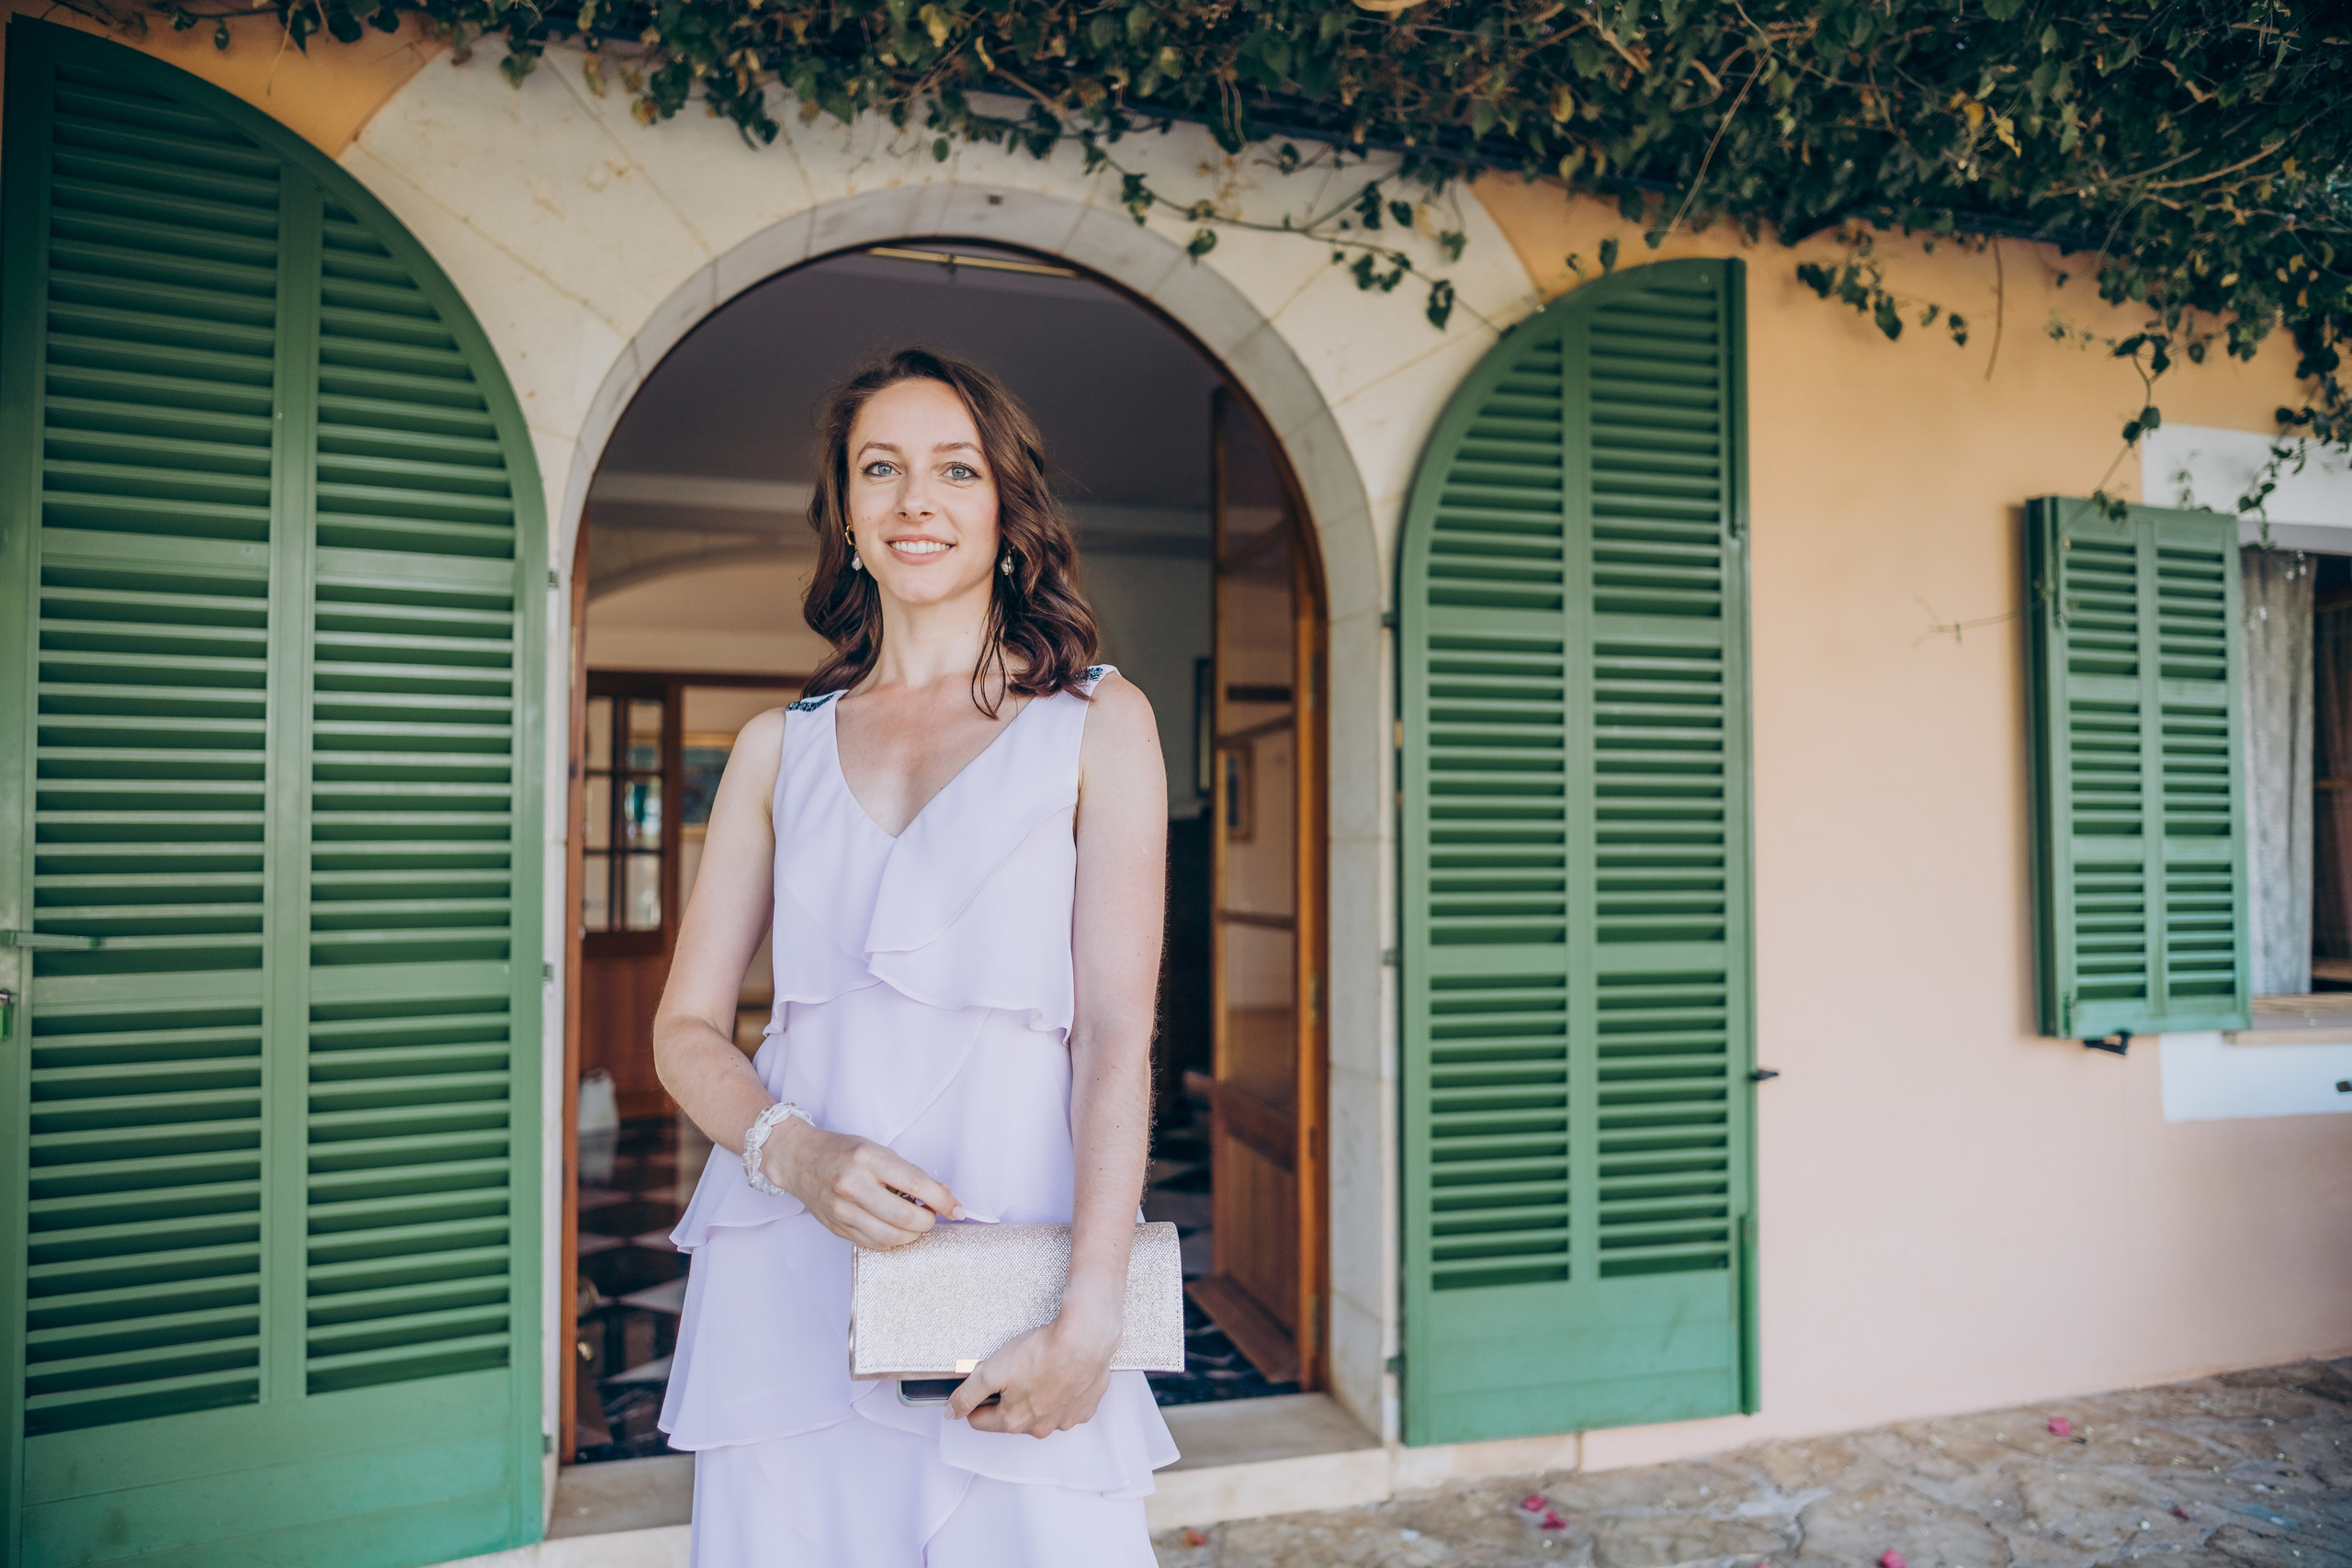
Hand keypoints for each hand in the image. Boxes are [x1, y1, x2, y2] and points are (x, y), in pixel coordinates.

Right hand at [761, 1117, 962, 1248]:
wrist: (798, 1159)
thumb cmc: (842, 1151)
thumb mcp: (878, 1150)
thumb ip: (909, 1173)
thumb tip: (943, 1193)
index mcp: (866, 1158)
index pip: (915, 1184)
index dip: (943, 1201)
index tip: (957, 1209)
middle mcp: (851, 1185)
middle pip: (903, 1218)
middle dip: (928, 1222)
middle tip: (932, 1217)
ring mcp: (841, 1210)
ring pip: (889, 1237)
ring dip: (912, 1235)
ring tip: (916, 1224)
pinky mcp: (836, 1227)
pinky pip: (873, 1244)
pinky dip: (893, 1241)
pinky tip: (896, 1230)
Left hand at [948, 1278, 1120, 1437]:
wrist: (1084, 1338)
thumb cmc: (1041, 1352)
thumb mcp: (991, 1371)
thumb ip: (967, 1395)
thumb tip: (951, 1413)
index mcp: (1015, 1421)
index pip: (981, 1421)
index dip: (975, 1402)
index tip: (981, 1385)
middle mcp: (1041, 1428)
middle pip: (1013, 1418)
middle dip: (1008, 1398)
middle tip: (1013, 1370)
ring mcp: (1065, 1419)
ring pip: (1041, 1413)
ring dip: (1037, 1397)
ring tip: (1040, 1369)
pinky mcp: (1085, 1407)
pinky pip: (1067, 1406)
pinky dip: (1062, 1393)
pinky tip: (1060, 1373)